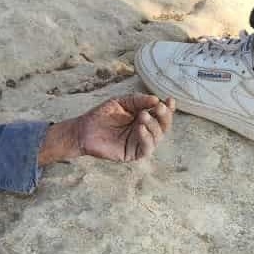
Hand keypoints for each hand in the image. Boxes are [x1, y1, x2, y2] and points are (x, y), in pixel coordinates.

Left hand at [38, 93, 175, 164]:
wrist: (83, 129)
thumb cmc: (101, 115)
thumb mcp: (121, 102)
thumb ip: (138, 100)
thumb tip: (156, 99)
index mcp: (144, 118)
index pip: (161, 114)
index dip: (168, 108)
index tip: (170, 99)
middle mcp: (145, 131)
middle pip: (163, 126)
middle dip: (164, 116)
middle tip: (159, 107)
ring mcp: (140, 143)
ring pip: (157, 137)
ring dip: (153, 125)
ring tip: (143, 115)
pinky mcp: (133, 153)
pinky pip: (146, 148)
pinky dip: (146, 138)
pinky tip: (140, 128)